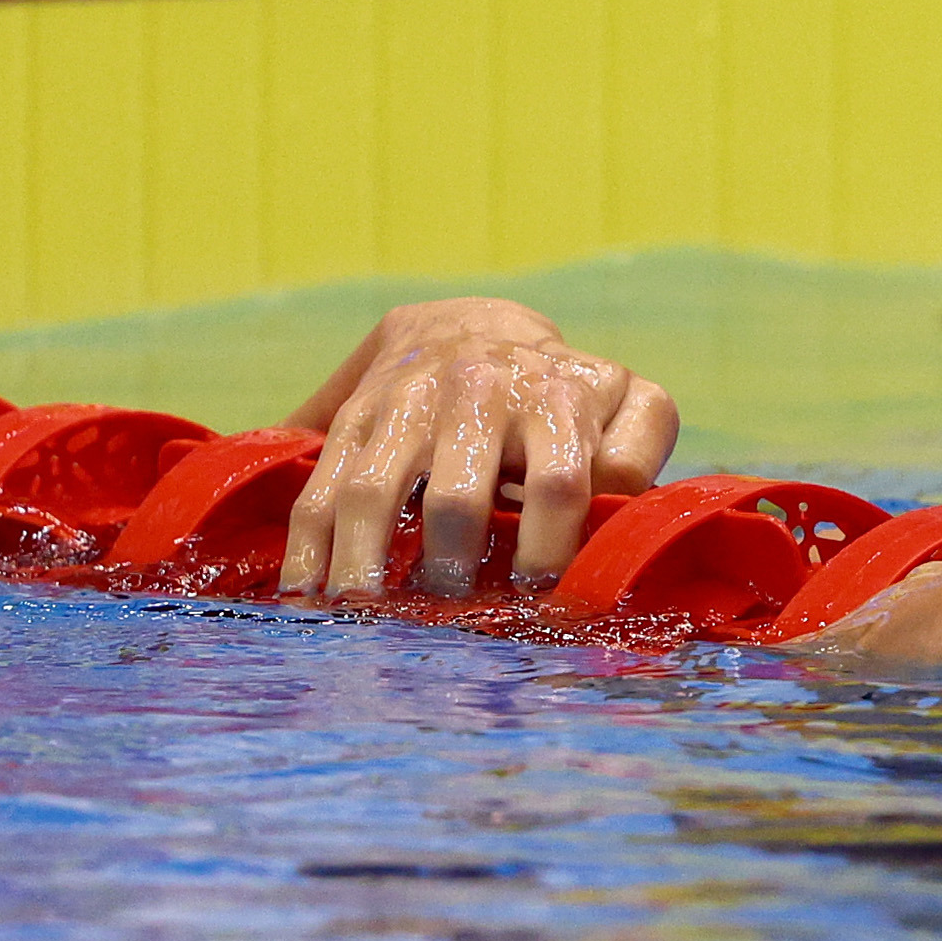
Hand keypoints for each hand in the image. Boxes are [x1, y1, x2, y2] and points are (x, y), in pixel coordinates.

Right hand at [277, 298, 678, 598]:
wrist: (473, 324)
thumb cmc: (566, 390)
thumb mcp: (626, 402)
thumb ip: (639, 450)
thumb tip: (621, 504)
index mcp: (554, 399)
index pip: (558, 482)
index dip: (551, 546)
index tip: (540, 595)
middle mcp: (477, 397)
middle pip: (457, 497)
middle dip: (454, 564)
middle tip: (454, 609)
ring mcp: (407, 407)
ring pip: (375, 492)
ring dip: (366, 562)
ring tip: (367, 615)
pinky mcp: (354, 419)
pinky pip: (323, 486)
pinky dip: (309, 545)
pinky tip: (302, 593)